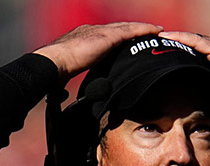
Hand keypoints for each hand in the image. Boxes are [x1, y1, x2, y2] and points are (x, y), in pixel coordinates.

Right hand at [33, 22, 162, 82]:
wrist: (52, 62)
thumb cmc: (53, 72)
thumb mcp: (62, 76)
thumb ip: (65, 83)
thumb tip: (61, 95)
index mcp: (81, 39)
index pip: (102, 37)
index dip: (114, 38)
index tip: (122, 42)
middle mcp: (91, 30)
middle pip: (117, 28)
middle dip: (131, 30)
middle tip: (146, 32)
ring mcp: (100, 32)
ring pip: (127, 27)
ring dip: (142, 28)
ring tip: (156, 30)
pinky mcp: (108, 36)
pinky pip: (132, 30)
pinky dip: (144, 29)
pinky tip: (156, 31)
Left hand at [157, 31, 209, 115]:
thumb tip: (195, 101)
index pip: (193, 51)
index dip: (177, 51)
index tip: (159, 53)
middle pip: (190, 42)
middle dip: (171, 43)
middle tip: (151, 44)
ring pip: (191, 39)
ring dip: (173, 38)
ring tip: (154, 39)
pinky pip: (197, 42)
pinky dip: (182, 39)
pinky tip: (168, 38)